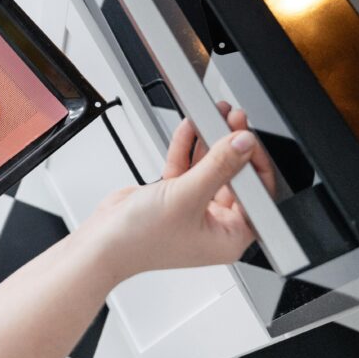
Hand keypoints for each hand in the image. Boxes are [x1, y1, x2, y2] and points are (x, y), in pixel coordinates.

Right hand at [84, 103, 275, 278]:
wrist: (101, 242)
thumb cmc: (140, 241)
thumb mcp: (186, 197)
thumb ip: (218, 167)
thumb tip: (243, 144)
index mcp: (230, 238)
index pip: (257, 196)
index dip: (255, 164)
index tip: (248, 139)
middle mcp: (215, 224)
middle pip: (235, 177)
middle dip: (232, 146)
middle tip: (232, 120)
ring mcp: (194, 209)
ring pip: (211, 168)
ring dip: (210, 141)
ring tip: (213, 115)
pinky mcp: (175, 196)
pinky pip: (189, 166)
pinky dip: (188, 148)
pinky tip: (190, 128)